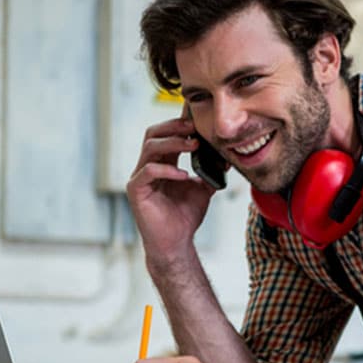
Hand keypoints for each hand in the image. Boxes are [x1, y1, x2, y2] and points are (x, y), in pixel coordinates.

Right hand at [126, 116, 215, 269]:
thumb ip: (211, 171)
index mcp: (163, 163)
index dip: (181, 124)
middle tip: (195, 128)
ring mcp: (140, 177)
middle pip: (153, 133)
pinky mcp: (136, 191)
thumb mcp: (204, 188)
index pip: (167, 134)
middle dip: (174, 127)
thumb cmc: (186, 216)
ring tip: (193, 145)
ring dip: (174, 143)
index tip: (199, 120)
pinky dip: (167, 170)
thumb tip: (226, 156)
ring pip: (150, 147)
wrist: (176, 242)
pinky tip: (184, 175)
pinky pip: (148, 172)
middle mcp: (148, 166)